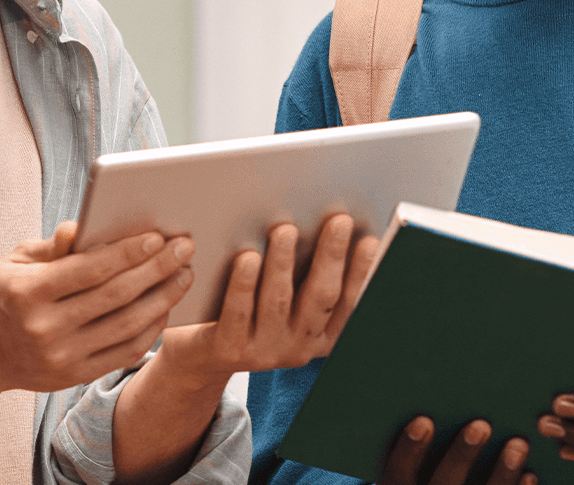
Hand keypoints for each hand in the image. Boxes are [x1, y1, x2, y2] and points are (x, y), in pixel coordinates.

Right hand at [0, 221, 194, 394]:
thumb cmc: (5, 295)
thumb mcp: (14, 262)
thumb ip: (51, 246)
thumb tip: (79, 227)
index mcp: (27, 293)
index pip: (88, 270)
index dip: (126, 252)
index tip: (157, 236)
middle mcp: (44, 328)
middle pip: (114, 296)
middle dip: (156, 269)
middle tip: (185, 248)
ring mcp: (61, 357)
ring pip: (126, 325)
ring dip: (162, 298)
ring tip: (184, 275)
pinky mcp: (74, 377)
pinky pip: (123, 352)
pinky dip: (150, 329)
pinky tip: (165, 307)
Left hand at [157, 213, 380, 376]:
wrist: (204, 353)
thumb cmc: (255, 310)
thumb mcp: (289, 299)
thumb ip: (309, 274)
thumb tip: (335, 226)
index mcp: (322, 335)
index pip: (349, 302)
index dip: (362, 272)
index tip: (370, 240)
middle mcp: (300, 347)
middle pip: (320, 298)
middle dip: (331, 256)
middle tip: (338, 220)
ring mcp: (265, 351)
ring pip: (278, 301)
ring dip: (283, 263)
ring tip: (285, 229)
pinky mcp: (231, 349)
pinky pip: (239, 312)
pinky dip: (245, 283)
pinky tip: (247, 258)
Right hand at [381, 416, 536, 484]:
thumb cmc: (426, 478)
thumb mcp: (413, 472)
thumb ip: (418, 450)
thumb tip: (429, 398)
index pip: (398, 474)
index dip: (408, 449)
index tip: (424, 420)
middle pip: (444, 484)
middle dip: (462, 454)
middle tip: (481, 425)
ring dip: (502, 472)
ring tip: (518, 444)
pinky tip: (529, 474)